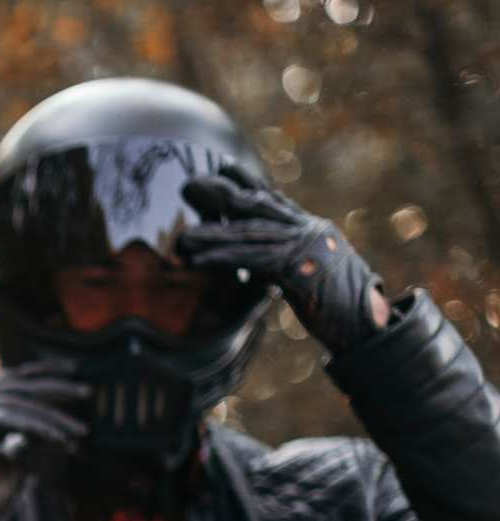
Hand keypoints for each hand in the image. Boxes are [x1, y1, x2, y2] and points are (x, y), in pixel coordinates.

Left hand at [178, 168, 388, 350]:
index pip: (275, 200)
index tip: (224, 166)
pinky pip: (252, 260)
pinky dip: (222, 259)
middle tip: (191, 184)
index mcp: (311, 229)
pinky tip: (198, 261)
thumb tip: (260, 269)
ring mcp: (304, 246)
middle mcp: (307, 230)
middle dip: (223, 195)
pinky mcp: (297, 268)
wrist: (368, 323)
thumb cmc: (339, 305)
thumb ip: (287, 264)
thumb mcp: (311, 276)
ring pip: (250, 234)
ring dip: (213, 235)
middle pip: (259, 206)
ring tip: (183, 238)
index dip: (249, 181)